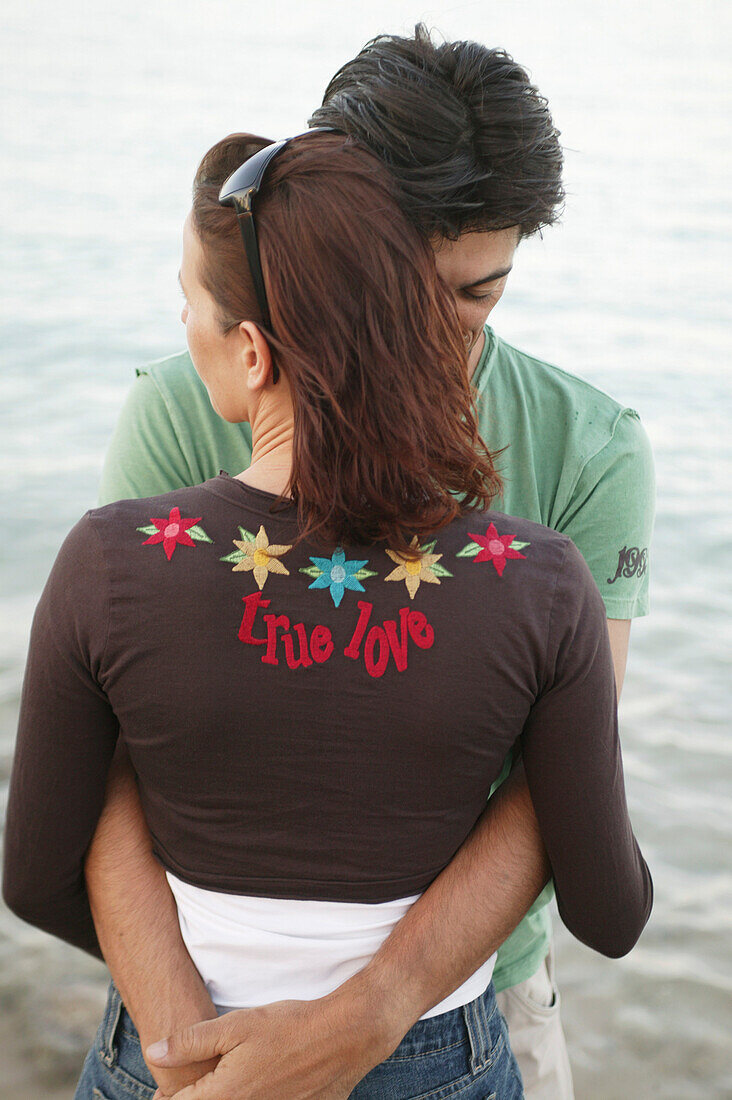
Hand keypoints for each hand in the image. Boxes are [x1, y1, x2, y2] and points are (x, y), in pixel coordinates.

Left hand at [146, 987, 404, 1099]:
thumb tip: (153, 1052)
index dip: (168, 1098)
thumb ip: (191, 1041)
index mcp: (224, 1096)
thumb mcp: (237, 1024)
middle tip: (195, 1086)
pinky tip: (258, 1086)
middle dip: (195, 1099)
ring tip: (228, 1084)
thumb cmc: (290, 1027)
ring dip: (223, 1098)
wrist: (343, 1037)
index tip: (165, 1092)